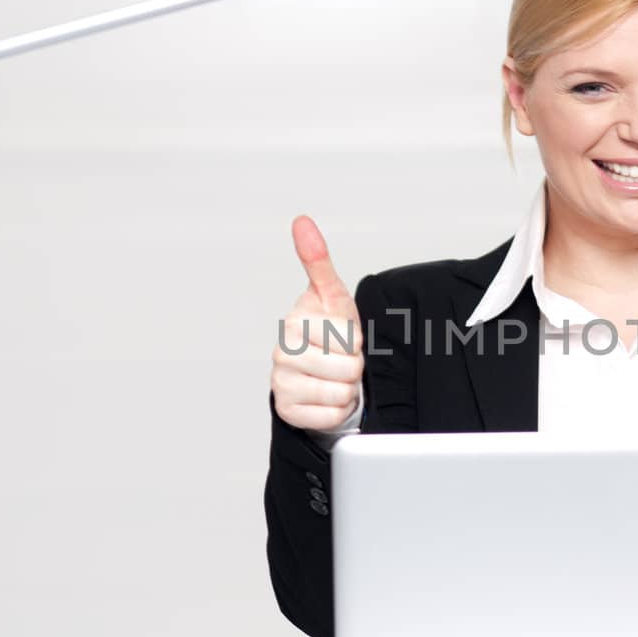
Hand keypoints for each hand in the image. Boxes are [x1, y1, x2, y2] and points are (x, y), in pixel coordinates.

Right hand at [271, 215, 363, 432]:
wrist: (319, 373)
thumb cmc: (329, 334)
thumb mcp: (332, 297)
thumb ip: (319, 262)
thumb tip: (302, 221)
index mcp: (293, 322)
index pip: (348, 338)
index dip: (356, 340)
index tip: (344, 337)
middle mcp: (281, 352)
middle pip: (347, 367)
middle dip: (354, 366)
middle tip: (342, 360)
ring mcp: (281, 383)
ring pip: (341, 393)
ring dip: (347, 388)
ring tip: (335, 377)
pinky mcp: (287, 411)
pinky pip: (331, 415)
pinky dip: (337, 411)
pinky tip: (327, 397)